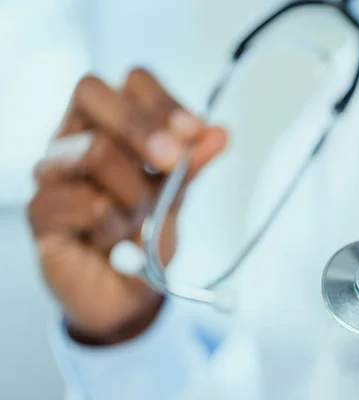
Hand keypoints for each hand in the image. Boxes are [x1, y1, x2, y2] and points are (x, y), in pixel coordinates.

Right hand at [28, 69, 226, 344]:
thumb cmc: (145, 233)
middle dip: (142, 127)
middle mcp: (75, 136)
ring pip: (97, 150)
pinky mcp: (41, 209)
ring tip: (139, 221)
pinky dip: (117, 226)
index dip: (164, 102)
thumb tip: (219, 133)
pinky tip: (114, 242)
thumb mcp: (176, 194)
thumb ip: (192, 163)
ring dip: (135, 192)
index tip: (194, 132)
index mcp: (111, 123)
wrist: (127, 292)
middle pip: (93, 92)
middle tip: (170, 162)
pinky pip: (88, 202)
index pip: (132, 82)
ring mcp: (52, 170)